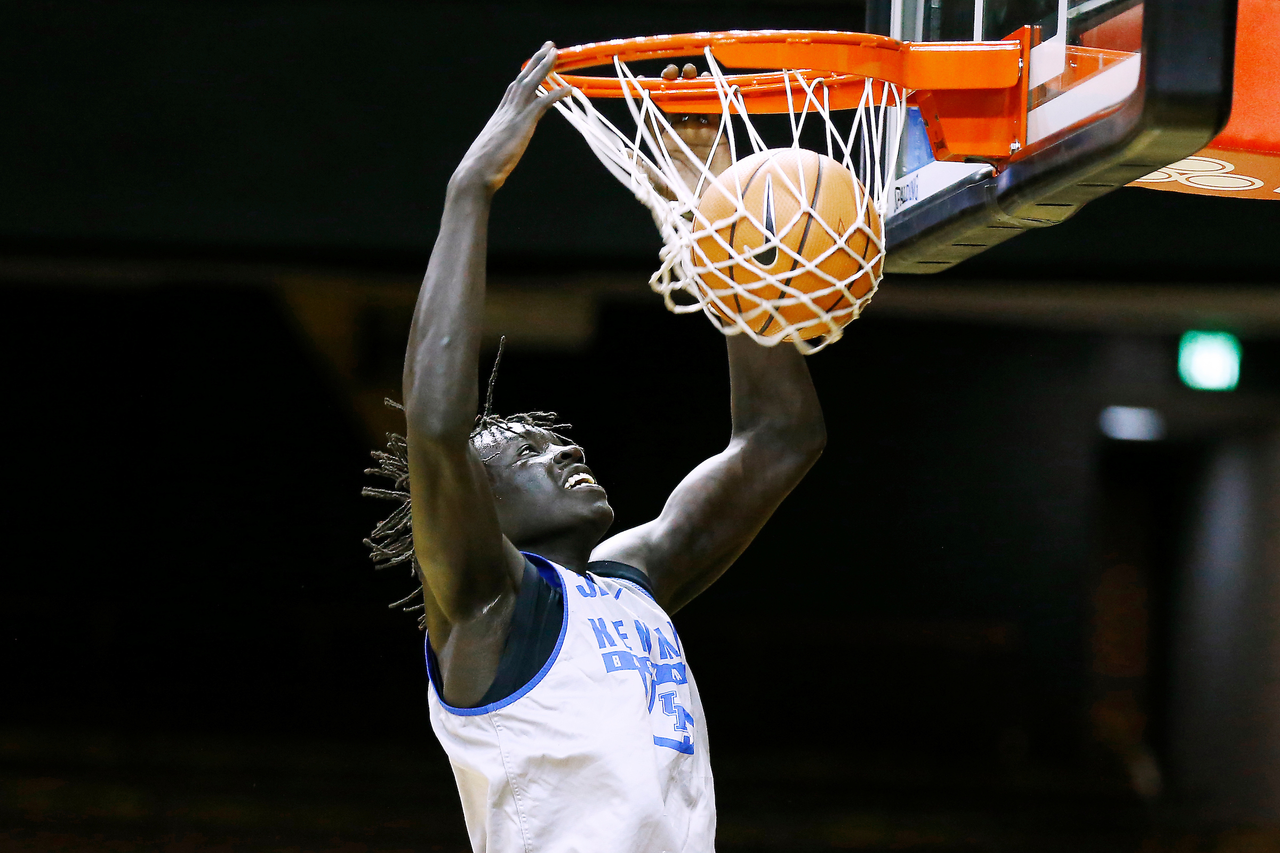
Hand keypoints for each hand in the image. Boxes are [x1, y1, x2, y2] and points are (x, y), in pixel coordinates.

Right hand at [452, 42, 573, 196]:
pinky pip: (541, 103)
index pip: (514, 88)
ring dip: (544, 67)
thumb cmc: (481, 169)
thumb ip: (501, 145)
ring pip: (530, 83)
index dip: (525, 75)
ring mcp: (513, 115)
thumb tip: (501, 153)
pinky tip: (568, 89)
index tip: (534, 64)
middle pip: (522, 78)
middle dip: (536, 61)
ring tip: (555, 53)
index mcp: (499, 115)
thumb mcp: (493, 151)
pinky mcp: (521, 124)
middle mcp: (505, 110)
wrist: (475, 174)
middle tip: (548, 46)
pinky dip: (555, 94)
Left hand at [648, 64, 733, 198]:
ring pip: (695, 102)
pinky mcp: (719, 135)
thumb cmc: (684, 199)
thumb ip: (647, 171)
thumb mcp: (661, 186)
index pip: (653, 115)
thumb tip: (627, 154)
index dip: (648, 98)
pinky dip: (720, 97)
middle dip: (673, 84)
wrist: (712, 206)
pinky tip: (716, 84)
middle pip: (674, 101)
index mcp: (663, 142)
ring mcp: (700, 132)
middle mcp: (680, 133)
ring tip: (692, 73)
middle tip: (672, 72)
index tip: (642, 82)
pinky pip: (718, 111)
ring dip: (694, 85)